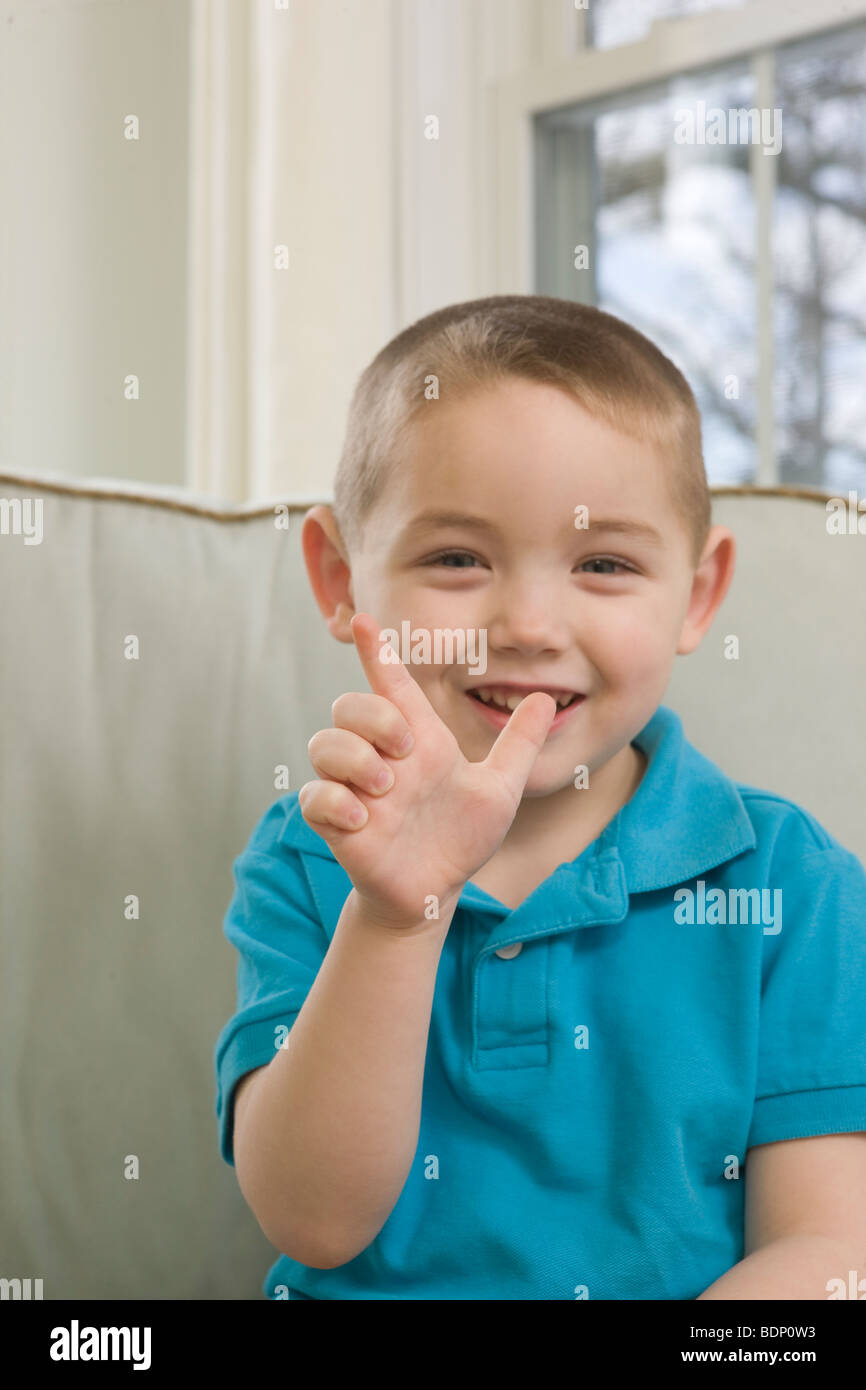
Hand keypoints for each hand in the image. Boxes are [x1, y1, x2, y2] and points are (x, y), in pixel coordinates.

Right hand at [298, 611, 556, 928]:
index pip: (391, 684)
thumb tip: (544, 698)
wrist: (435, 889)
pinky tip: (364, 819)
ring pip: (324, 744)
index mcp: (418, 740)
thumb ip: (517, 744)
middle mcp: (381, 757)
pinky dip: (335, 802)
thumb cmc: (460, 837)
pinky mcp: (336, 823)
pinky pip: (314, 796)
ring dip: (354, 759)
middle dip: (373, 717)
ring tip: (386, 788)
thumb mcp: (500, 790)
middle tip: (405, 751)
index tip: (365, 621)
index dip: (377, 652)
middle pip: (348, 705)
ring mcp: (354, 788)